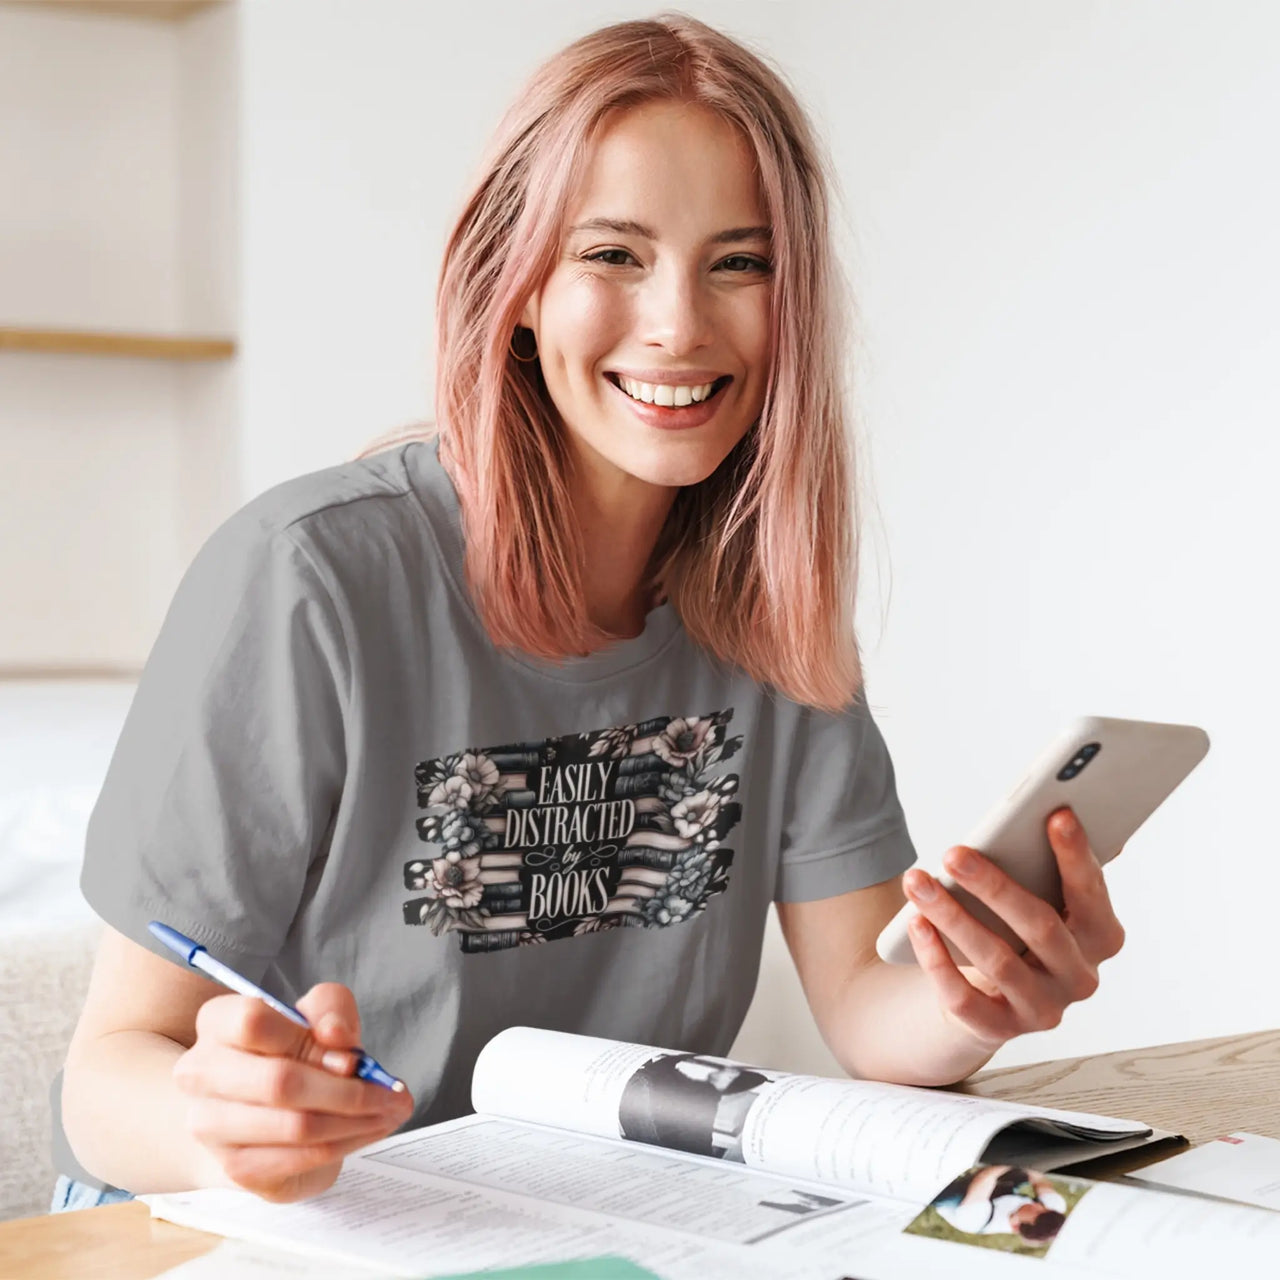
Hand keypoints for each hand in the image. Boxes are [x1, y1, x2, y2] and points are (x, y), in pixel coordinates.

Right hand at [172, 983, 414, 1201]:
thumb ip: (331, 1009)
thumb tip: (336, 1039)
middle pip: (279, 1082)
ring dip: (356, 1121)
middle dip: (349, 1091)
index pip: (252, 1021)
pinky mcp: (236, 1167)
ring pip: (296, 1126)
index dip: (309, 1039)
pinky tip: (367, 1131)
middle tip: (393, 1094)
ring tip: (389, 1112)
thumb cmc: (293, 1051)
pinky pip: (302, 1157)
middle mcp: (201, 1073)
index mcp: (217, 1023)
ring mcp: (211, 1125)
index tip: (351, 1056)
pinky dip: (346, 1144)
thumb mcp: (318, 1013)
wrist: (260, 1110)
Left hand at [902, 808, 1125, 1051]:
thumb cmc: (1019, 929)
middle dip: (993, 885)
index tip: (1056, 815)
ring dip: (951, 916)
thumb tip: (1060, 812)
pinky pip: (963, 998)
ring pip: (995, 960)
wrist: (990, 996)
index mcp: (1100, 937)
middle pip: (1039, 927)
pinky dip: (936, 960)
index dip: (1076, 857)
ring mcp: (1041, 1009)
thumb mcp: (1041, 897)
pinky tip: (916, 924)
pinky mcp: (998, 1030)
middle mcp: (1079, 979)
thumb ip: (1052, 864)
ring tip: (917, 881)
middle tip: (953, 852)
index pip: (1092, 896)